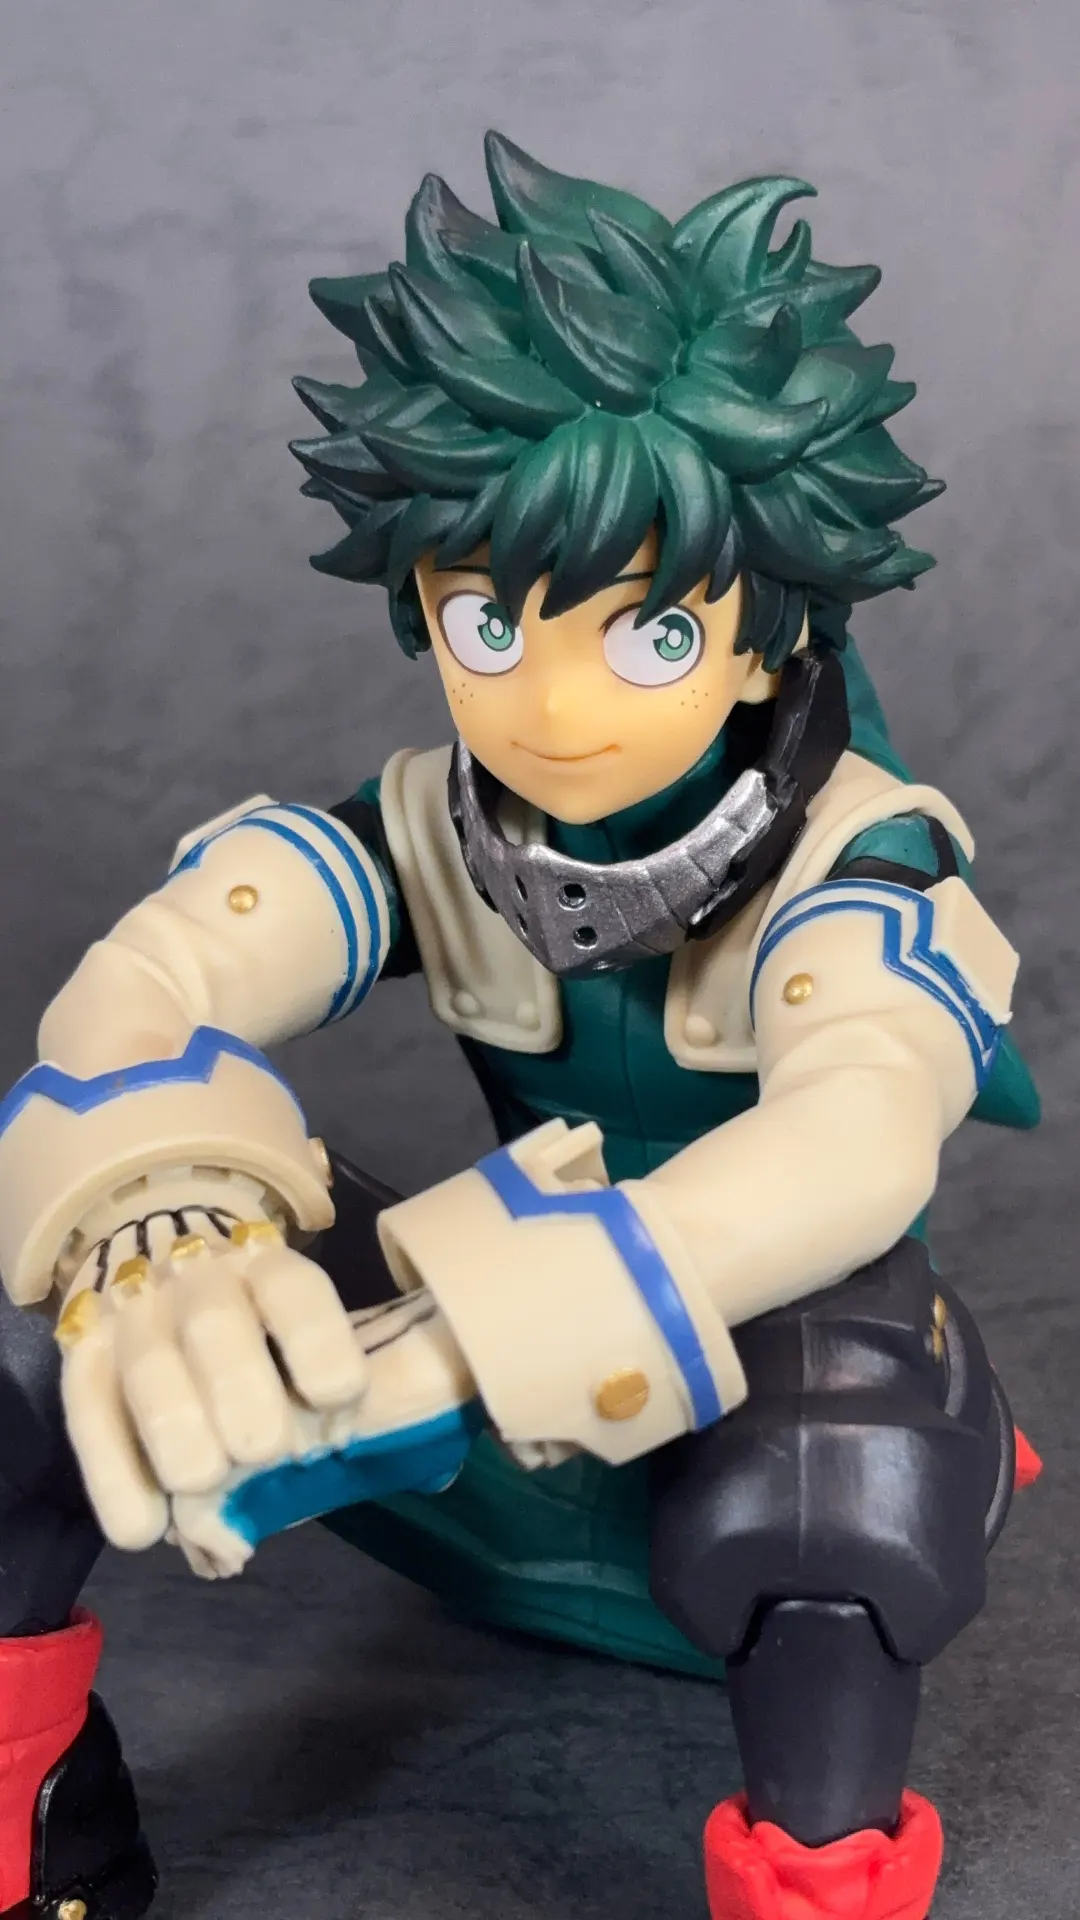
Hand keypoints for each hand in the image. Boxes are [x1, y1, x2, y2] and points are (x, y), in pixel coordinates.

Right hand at [56, 1219, 368, 1549]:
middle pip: (213, 1322)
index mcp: (266, 1269)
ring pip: (146, 1364)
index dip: (316, 1338)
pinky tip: (144, 1531)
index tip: (339, 1396)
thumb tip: (434, 1473)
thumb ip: (355, 1399)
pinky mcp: (81, 1362)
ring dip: (174, 1427)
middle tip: (264, 1449)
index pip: (292, 1288)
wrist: (155, 1279)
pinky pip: (87, 1414)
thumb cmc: (259, 1342)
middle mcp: (196, 1283)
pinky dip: (112, 1477)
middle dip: (241, 1386)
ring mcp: (133, 1319)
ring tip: (203, 1480)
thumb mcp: (308, 1345)